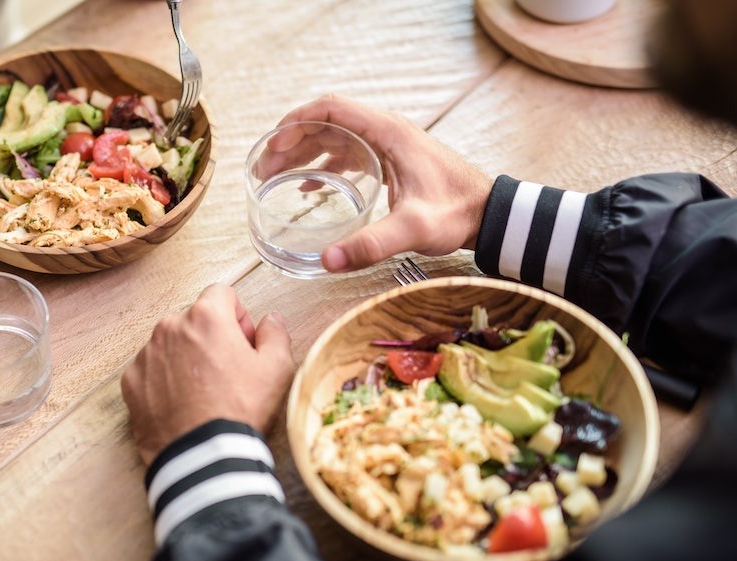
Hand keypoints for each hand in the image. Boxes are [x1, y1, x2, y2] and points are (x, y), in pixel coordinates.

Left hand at [121, 284, 294, 465]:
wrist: (202, 456)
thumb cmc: (241, 410)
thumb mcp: (277, 370)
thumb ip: (276, 334)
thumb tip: (271, 319)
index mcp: (206, 317)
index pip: (222, 294)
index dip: (238, 317)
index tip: (243, 344)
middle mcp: (169, 328)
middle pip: (195, 320)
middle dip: (211, 339)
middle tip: (226, 374)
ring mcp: (146, 355)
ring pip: (171, 345)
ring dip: (186, 359)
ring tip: (203, 394)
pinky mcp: (131, 383)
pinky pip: (151, 371)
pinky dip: (164, 381)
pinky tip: (182, 405)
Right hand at [275, 94, 492, 271]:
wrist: (488, 215)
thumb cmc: (458, 213)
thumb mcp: (413, 229)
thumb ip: (371, 244)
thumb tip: (328, 260)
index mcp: (387, 132)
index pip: (330, 108)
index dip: (295, 121)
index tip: (272, 143)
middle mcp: (385, 131)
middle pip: (325, 122)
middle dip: (290, 142)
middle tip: (264, 169)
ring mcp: (387, 145)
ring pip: (333, 137)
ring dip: (302, 153)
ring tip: (274, 176)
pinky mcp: (390, 161)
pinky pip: (346, 152)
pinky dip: (321, 164)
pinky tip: (306, 187)